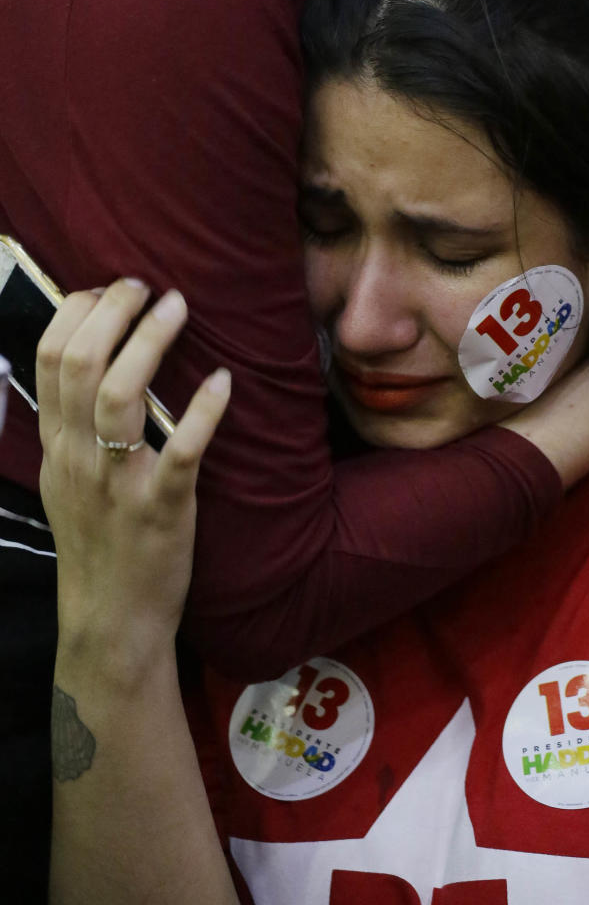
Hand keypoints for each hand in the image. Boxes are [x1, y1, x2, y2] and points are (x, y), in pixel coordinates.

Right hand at [37, 278, 230, 664]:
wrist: (112, 619)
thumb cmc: (99, 542)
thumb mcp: (68, 479)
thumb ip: (74, 425)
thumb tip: (93, 363)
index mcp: (58, 445)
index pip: (50, 359)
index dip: (78, 312)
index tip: (110, 289)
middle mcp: (80, 457)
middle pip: (80, 364)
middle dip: (113, 311)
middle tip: (148, 286)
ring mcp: (120, 483)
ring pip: (120, 396)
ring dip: (151, 343)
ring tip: (179, 307)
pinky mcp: (162, 508)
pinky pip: (181, 452)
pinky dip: (203, 412)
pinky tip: (223, 382)